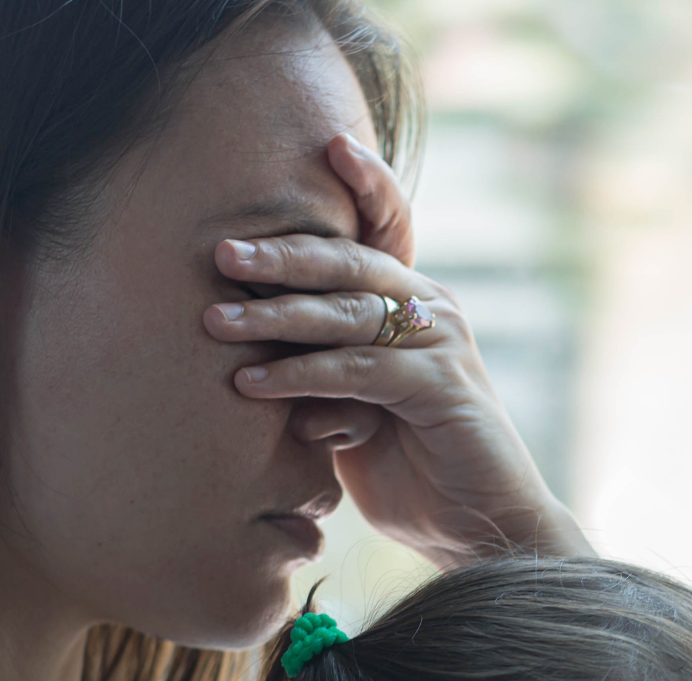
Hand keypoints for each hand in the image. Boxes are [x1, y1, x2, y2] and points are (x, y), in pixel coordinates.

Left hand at [203, 133, 591, 564]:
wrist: (475, 524)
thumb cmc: (409, 468)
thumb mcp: (354, 412)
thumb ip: (318, 378)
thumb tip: (256, 371)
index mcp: (412, 304)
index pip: (382, 233)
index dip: (365, 185)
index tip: (328, 145)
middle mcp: (430, 311)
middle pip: (349, 265)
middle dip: (283, 255)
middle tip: (222, 252)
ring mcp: (440, 346)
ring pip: (348, 313)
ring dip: (278, 316)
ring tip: (216, 318)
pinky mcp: (439, 388)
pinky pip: (358, 371)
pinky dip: (304, 376)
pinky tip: (254, 384)